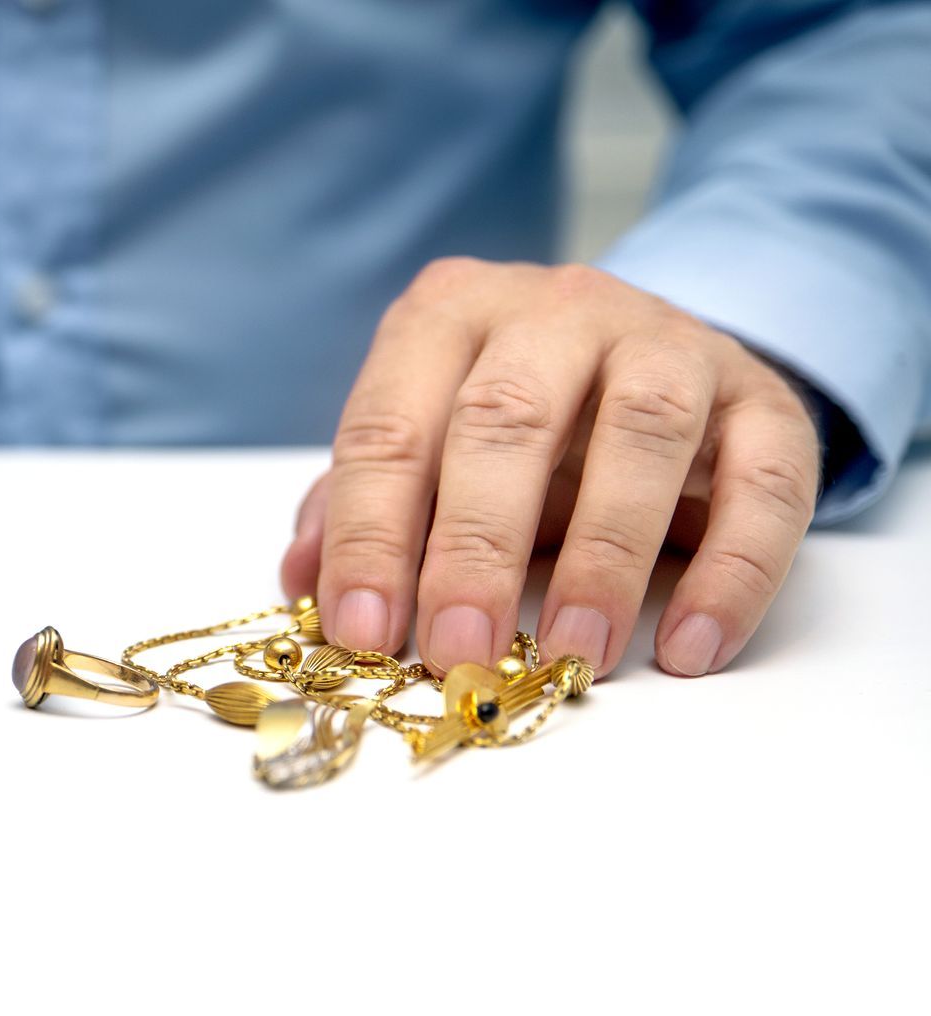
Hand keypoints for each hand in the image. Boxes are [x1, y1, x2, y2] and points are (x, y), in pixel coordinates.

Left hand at [280, 258, 819, 677]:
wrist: (650, 368)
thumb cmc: (512, 427)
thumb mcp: (426, 452)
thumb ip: (358, 507)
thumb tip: (302, 582)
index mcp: (449, 316)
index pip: (390, 425)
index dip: (370, 534)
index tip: (363, 631)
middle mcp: (558, 309)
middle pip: (506, 418)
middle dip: (476, 548)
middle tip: (460, 651)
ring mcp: (670, 341)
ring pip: (642, 433)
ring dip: (603, 558)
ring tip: (573, 656)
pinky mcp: (763, 397)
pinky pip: (763, 480)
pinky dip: (732, 570)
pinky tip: (689, 646)